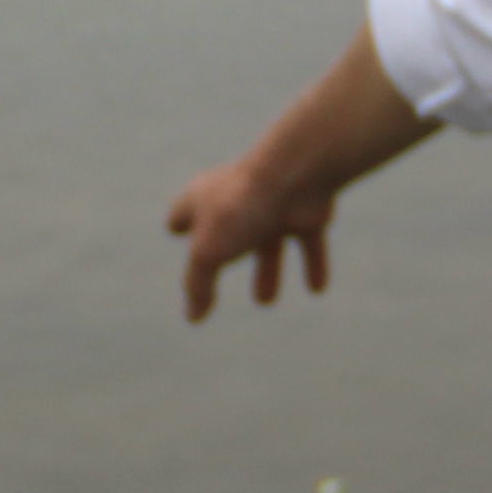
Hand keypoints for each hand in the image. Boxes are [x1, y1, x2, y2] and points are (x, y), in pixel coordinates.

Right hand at [166, 148, 336, 321]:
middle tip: (214, 270)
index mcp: (204, 200)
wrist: (296, 175)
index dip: (179, 221)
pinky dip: (313, 264)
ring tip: (265, 300)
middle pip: (228, 229)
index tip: (175, 228)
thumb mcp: (208, 253)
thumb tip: (193, 317)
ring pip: (269, 242)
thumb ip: (198, 285)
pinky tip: (316, 289)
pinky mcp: (306, 214)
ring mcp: (273, 206)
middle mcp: (238, 200)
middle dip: (225, 253)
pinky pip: (309, 244)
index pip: (183, 211)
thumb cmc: (241, 208)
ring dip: (267, 269)